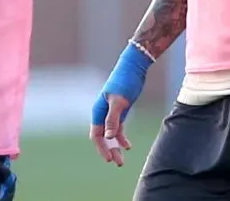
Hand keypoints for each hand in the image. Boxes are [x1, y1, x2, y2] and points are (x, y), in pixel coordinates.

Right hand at [90, 43, 152, 165]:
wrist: (133, 67)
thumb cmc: (124, 81)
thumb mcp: (119, 101)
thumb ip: (113, 119)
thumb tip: (108, 137)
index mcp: (98, 111)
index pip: (96, 135)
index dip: (101, 148)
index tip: (109, 159)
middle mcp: (102, 113)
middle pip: (103, 138)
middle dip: (109, 151)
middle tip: (118, 163)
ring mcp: (111, 113)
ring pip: (111, 135)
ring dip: (115, 147)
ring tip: (121, 160)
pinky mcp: (121, 111)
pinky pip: (118, 129)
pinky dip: (121, 138)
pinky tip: (128, 146)